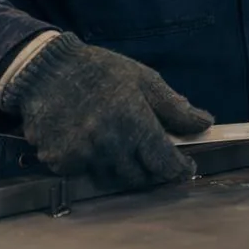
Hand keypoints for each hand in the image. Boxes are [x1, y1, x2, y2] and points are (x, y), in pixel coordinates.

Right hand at [0, 33, 212, 188]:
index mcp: (134, 123)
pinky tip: (91, 143)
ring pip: (112, 178)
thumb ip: (174, 107)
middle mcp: (109, 145)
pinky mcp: (59, 162)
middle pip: (139, 177)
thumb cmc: (100, 71)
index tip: (185, 169)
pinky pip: (84, 173)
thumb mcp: (144, 79)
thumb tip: (204, 124)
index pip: (164, 162)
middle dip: (151, 171)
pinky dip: (92, 164)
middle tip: (154, 158)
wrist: (45, 70)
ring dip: (122, 168)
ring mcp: (82, 156)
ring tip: (122, 148)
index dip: (178, 169)